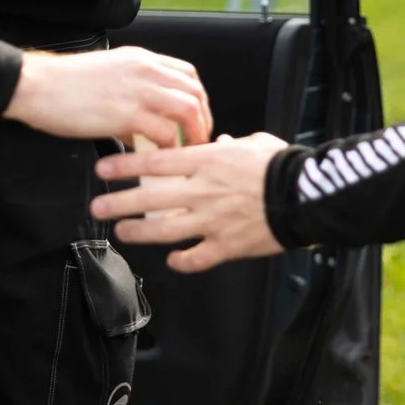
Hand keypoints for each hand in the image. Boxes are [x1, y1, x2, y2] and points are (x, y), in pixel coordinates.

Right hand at [4, 47, 211, 145]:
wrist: (37, 85)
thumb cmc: (63, 84)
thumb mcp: (106, 75)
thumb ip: (130, 94)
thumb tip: (141, 127)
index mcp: (140, 59)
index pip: (187, 74)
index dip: (198, 98)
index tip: (195, 118)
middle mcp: (145, 70)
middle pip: (195, 91)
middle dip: (203, 119)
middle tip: (198, 140)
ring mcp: (139, 90)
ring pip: (189, 109)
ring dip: (194, 134)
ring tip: (186, 152)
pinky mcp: (127, 113)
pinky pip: (165, 133)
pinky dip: (169, 148)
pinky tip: (161, 158)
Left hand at [91, 133, 289, 271]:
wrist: (306, 196)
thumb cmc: (282, 166)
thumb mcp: (254, 144)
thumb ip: (229, 146)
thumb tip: (218, 143)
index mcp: (207, 162)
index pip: (155, 163)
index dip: (125, 167)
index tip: (103, 170)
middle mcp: (203, 192)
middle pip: (150, 198)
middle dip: (120, 203)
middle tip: (98, 207)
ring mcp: (213, 221)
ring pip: (166, 230)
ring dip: (140, 233)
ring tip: (121, 232)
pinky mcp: (228, 246)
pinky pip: (198, 258)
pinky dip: (183, 261)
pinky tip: (172, 260)